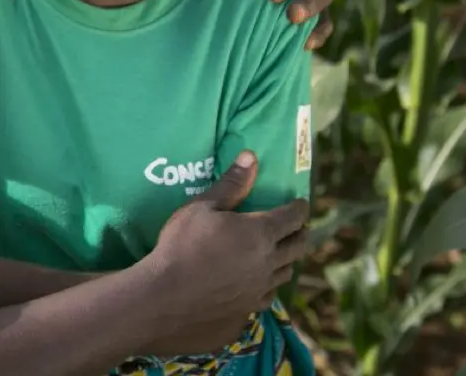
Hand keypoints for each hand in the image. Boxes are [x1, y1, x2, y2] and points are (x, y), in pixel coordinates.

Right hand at [141, 151, 309, 351]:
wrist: (165, 298)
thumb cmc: (181, 245)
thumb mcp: (202, 207)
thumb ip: (231, 184)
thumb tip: (251, 156)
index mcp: (260, 232)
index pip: (293, 217)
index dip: (299, 208)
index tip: (300, 203)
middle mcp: (268, 262)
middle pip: (298, 246)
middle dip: (300, 233)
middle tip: (297, 227)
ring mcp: (259, 289)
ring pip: (285, 273)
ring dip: (287, 260)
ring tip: (280, 255)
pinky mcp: (248, 310)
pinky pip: (269, 296)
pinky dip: (269, 286)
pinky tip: (260, 285)